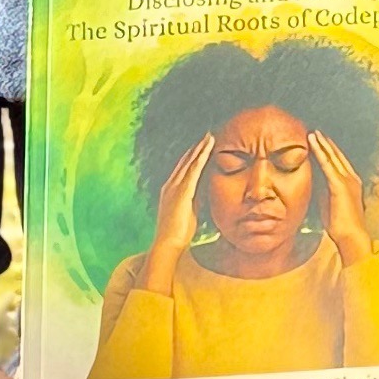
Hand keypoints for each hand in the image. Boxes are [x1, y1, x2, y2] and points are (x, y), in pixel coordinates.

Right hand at [136, 134, 215, 293]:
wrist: (168, 243)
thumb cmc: (178, 233)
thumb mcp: (188, 213)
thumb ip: (194, 202)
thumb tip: (203, 195)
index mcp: (171, 191)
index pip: (183, 169)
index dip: (192, 156)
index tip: (201, 146)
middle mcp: (170, 185)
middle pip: (185, 161)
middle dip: (196, 147)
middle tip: (207, 134)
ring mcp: (175, 187)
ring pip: (189, 162)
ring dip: (200, 148)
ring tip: (209, 136)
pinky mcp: (182, 191)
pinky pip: (194, 169)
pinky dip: (201, 156)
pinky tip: (208, 147)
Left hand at [313, 131, 374, 268]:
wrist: (352, 236)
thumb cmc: (341, 226)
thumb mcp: (331, 204)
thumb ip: (324, 192)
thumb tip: (314, 183)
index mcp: (352, 183)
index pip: (340, 163)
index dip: (331, 151)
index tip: (322, 142)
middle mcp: (351, 178)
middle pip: (337, 156)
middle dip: (327, 143)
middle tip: (317, 131)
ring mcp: (346, 180)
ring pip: (332, 157)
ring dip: (322, 143)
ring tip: (313, 133)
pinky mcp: (339, 185)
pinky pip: (327, 164)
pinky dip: (320, 151)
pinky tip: (313, 143)